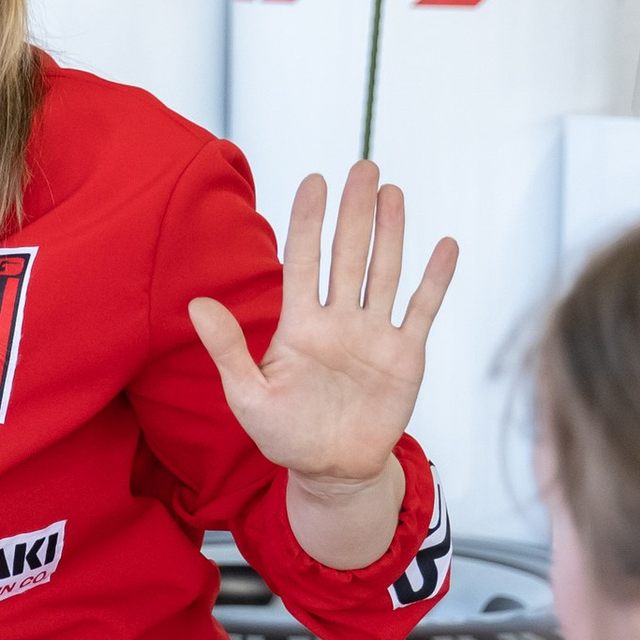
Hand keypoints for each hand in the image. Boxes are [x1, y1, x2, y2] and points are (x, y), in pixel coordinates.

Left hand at [189, 164, 456, 490]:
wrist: (331, 471)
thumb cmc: (284, 435)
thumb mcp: (247, 396)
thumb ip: (227, 349)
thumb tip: (195, 303)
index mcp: (299, 325)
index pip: (303, 260)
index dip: (308, 221)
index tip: (314, 180)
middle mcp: (338, 320)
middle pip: (348, 255)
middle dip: (354, 212)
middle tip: (362, 167)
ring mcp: (373, 335)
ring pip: (384, 273)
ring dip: (390, 232)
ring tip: (392, 192)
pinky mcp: (404, 356)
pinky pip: (421, 310)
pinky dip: (434, 280)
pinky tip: (444, 246)